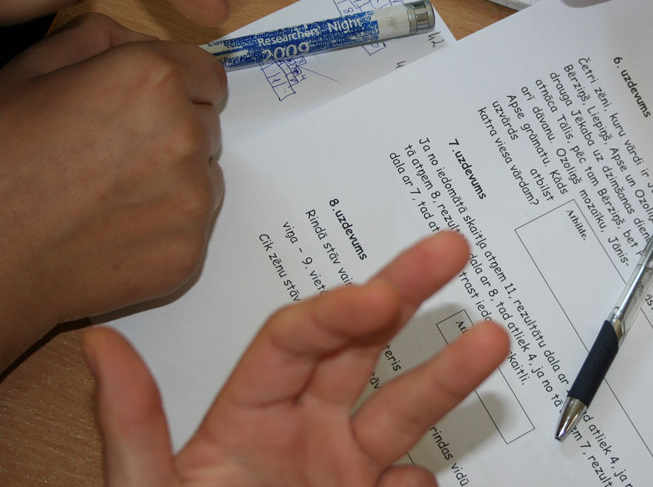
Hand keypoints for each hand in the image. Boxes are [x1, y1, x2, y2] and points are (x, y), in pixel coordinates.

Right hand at [0, 14, 225, 369]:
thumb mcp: (29, 72)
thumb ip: (99, 41)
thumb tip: (143, 42)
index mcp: (151, 80)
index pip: (207, 74)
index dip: (175, 87)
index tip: (146, 105)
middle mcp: (184, 135)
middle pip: (205, 124)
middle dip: (171, 132)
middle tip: (111, 153)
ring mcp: (192, 199)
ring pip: (205, 176)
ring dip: (173, 180)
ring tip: (107, 194)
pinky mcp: (188, 253)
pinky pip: (193, 227)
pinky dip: (164, 228)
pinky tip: (111, 230)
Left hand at [84, 231, 510, 485]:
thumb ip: (132, 424)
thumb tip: (100, 344)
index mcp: (248, 414)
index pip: (299, 339)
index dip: (340, 310)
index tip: (382, 295)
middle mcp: (305, 432)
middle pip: (361, 348)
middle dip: (406, 293)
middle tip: (448, 251)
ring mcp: (345, 473)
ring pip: (402, 410)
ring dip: (446, 375)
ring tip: (490, 340)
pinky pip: (410, 485)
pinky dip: (423, 482)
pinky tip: (421, 481)